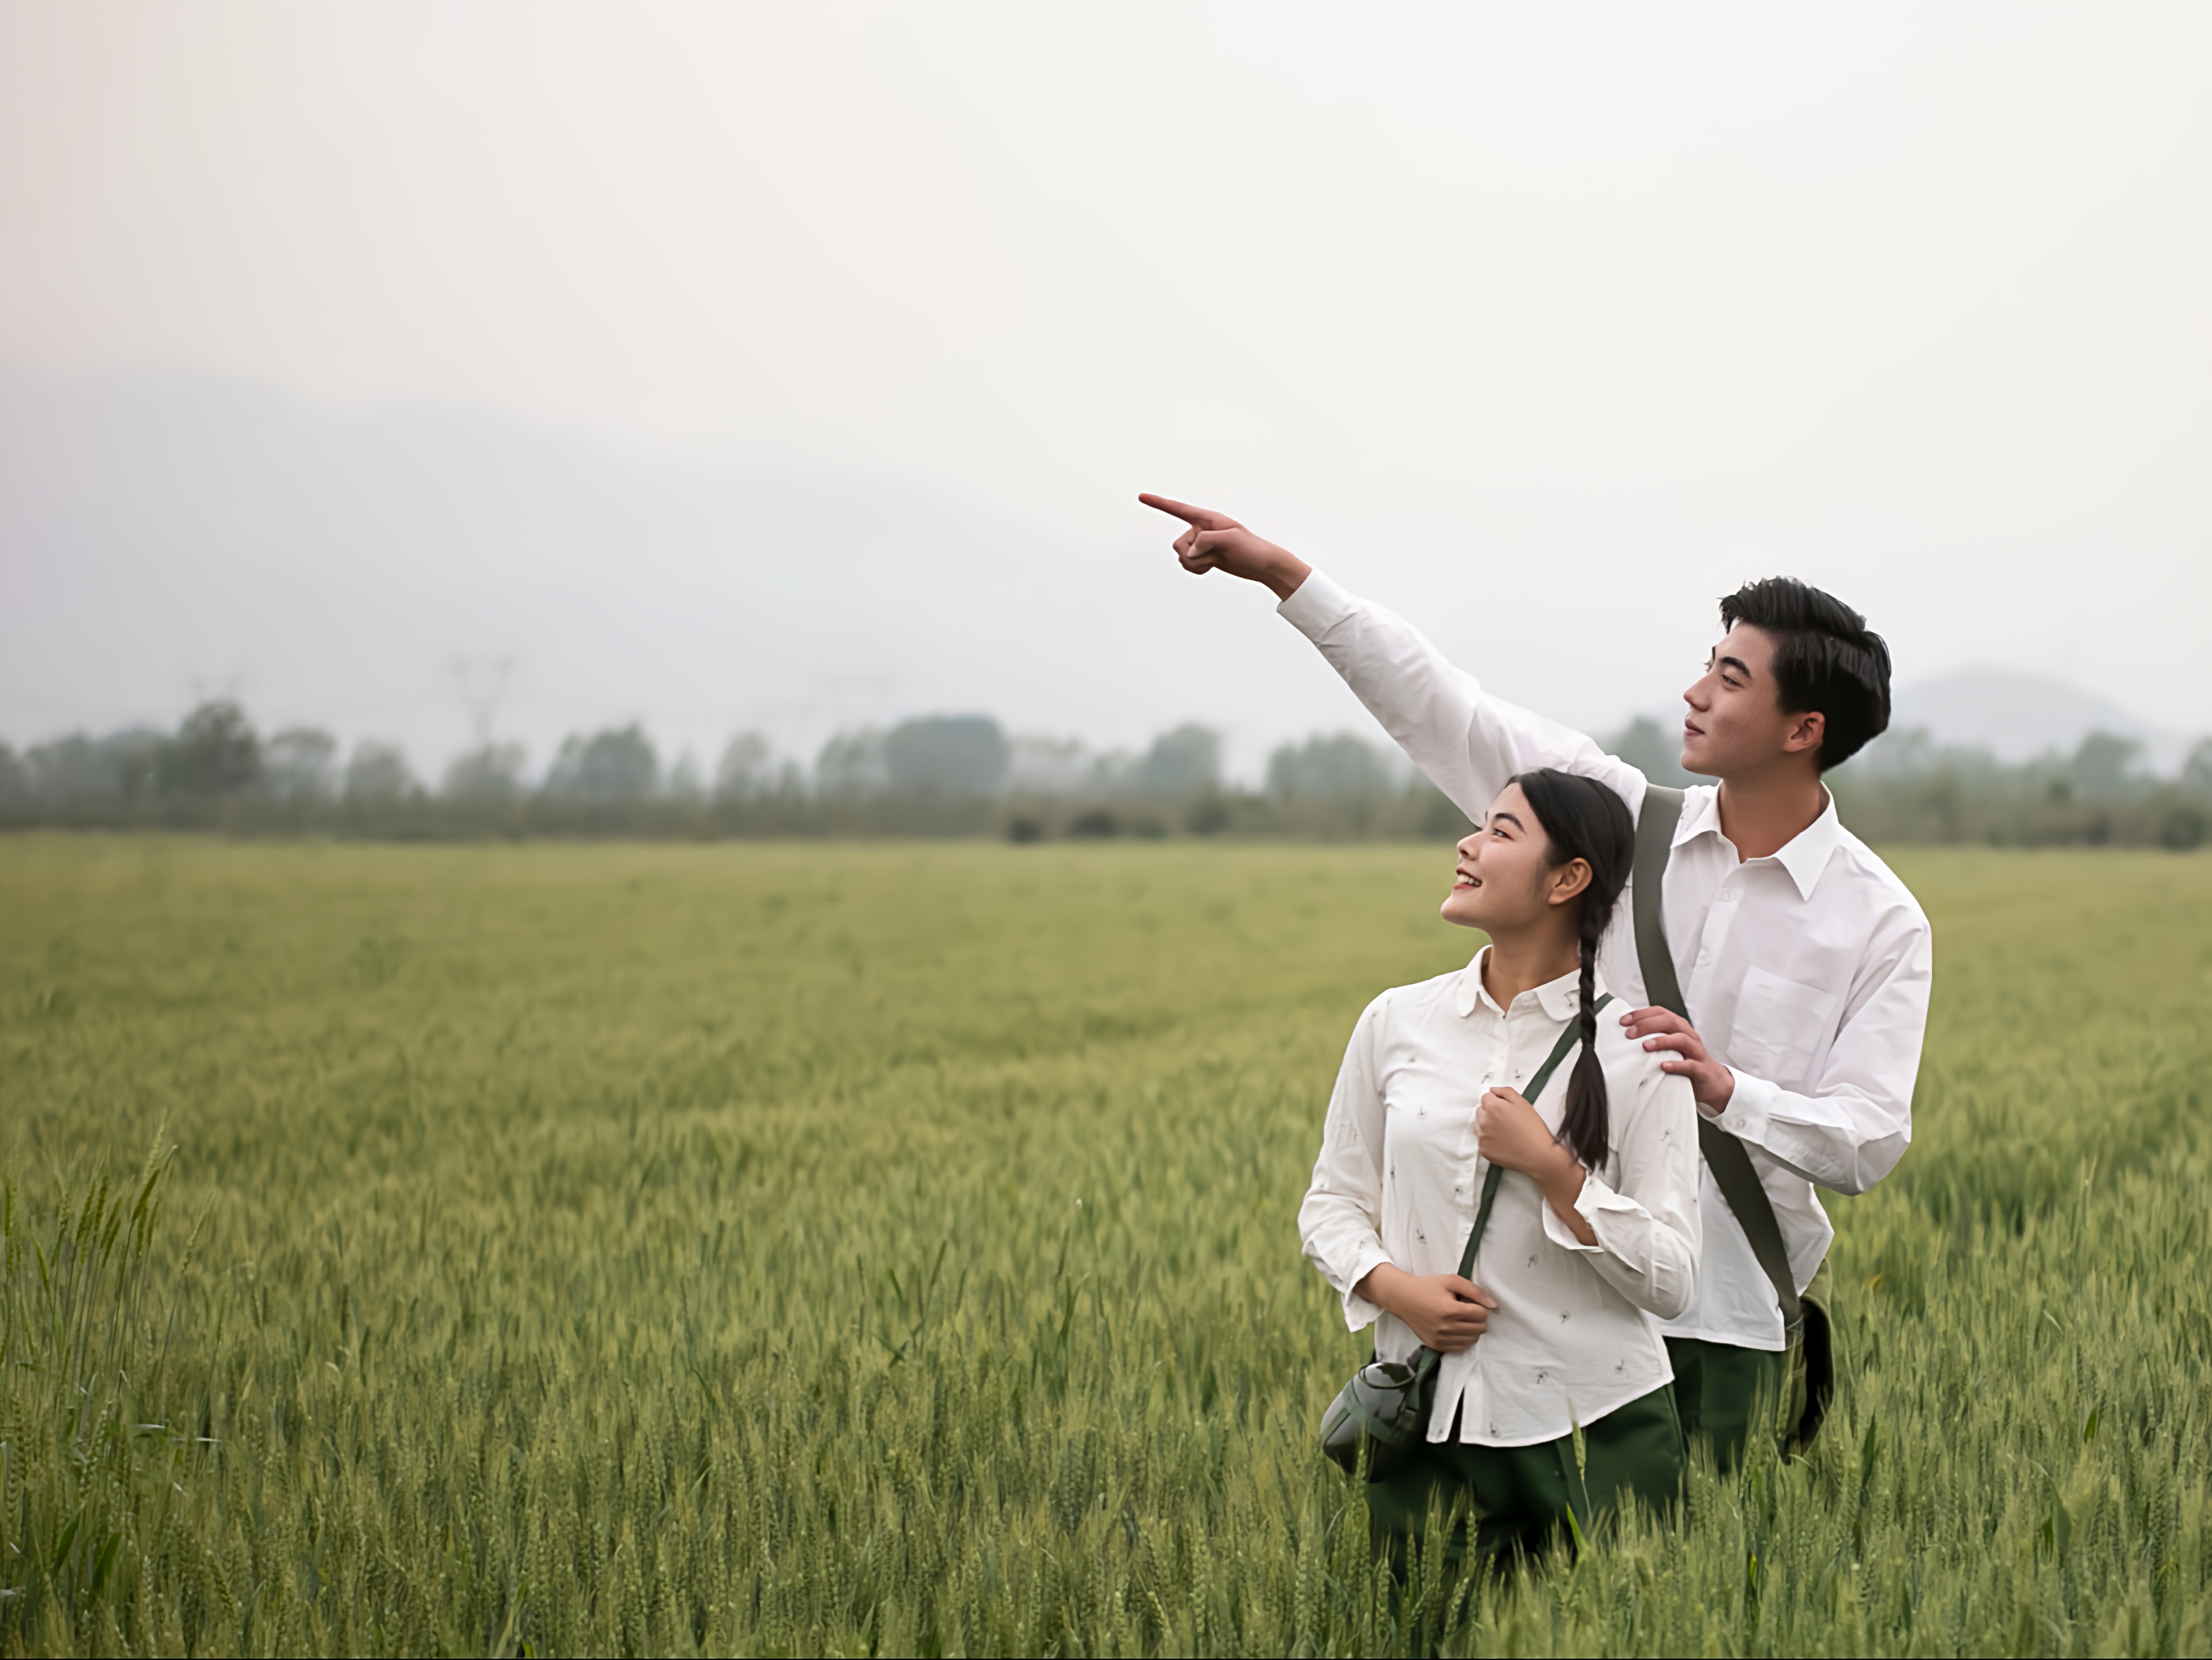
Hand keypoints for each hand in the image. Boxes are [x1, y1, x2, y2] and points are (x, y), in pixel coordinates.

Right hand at [1137, 494, 1311, 600]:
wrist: (1263, 565)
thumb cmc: (1251, 548)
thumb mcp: (1231, 539)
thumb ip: (1206, 540)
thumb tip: (1191, 549)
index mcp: (1207, 518)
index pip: (1178, 509)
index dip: (1159, 503)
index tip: (1141, 496)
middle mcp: (1201, 529)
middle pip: (1178, 543)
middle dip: (1192, 554)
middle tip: (1214, 555)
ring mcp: (1201, 544)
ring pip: (1181, 556)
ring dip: (1196, 564)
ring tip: (1216, 561)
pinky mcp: (1203, 558)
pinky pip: (1187, 566)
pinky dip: (1197, 570)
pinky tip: (1212, 567)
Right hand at [1356, 1263, 1497, 1352]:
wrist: (1402, 1298)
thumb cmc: (1428, 1286)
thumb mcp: (1451, 1280)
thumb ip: (1475, 1291)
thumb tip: (1493, 1305)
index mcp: (1449, 1310)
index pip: (1481, 1314)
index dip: (1480, 1306)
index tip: (1469, 1301)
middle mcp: (1445, 1328)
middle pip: (1480, 1328)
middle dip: (1478, 1318)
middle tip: (1465, 1309)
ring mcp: (1440, 1339)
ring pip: (1473, 1340)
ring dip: (1472, 1329)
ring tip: (1459, 1318)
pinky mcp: (1436, 1346)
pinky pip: (1461, 1347)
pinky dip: (1463, 1338)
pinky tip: (1455, 1328)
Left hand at [1476, 1086, 1564, 1177]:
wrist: (1537, 1155)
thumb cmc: (1533, 1127)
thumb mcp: (1523, 1103)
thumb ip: (1506, 1092)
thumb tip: (1492, 1090)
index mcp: (1492, 1107)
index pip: (1486, 1097)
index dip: (1497, 1101)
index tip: (1507, 1109)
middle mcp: (1482, 1121)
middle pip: (1481, 1111)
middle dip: (1490, 1112)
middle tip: (1506, 1121)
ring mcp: (1481, 1137)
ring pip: (1479, 1126)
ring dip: (1488, 1126)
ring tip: (1504, 1133)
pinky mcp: (1483, 1150)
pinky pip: (1482, 1141)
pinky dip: (1489, 1140)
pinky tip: (1503, 1144)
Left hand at [1620, 1007, 1735, 1112]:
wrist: (1712, 1082)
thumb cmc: (1685, 1061)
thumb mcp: (1669, 1047)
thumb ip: (1653, 1038)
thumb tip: (1625, 1035)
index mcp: (1679, 1027)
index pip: (1660, 1013)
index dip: (1641, 1014)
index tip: (1623, 1021)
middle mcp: (1688, 1035)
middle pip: (1670, 1022)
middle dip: (1647, 1025)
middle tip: (1629, 1034)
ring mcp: (1696, 1052)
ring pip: (1681, 1039)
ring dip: (1662, 1041)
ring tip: (1645, 1046)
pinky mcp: (1701, 1069)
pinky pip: (1690, 1065)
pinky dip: (1677, 1065)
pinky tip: (1663, 1066)